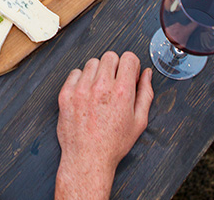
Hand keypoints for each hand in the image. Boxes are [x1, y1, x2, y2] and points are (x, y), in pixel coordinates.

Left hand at [55, 51, 153, 199]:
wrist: (87, 158)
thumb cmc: (113, 144)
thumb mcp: (139, 121)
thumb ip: (146, 93)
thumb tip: (147, 74)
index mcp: (122, 92)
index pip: (129, 57)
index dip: (131, 65)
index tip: (129, 75)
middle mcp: (101, 87)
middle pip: (110, 56)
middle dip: (115, 66)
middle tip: (114, 83)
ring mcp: (81, 89)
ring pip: (92, 63)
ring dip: (98, 72)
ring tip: (99, 91)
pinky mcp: (66, 94)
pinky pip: (75, 73)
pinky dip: (81, 79)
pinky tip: (86, 94)